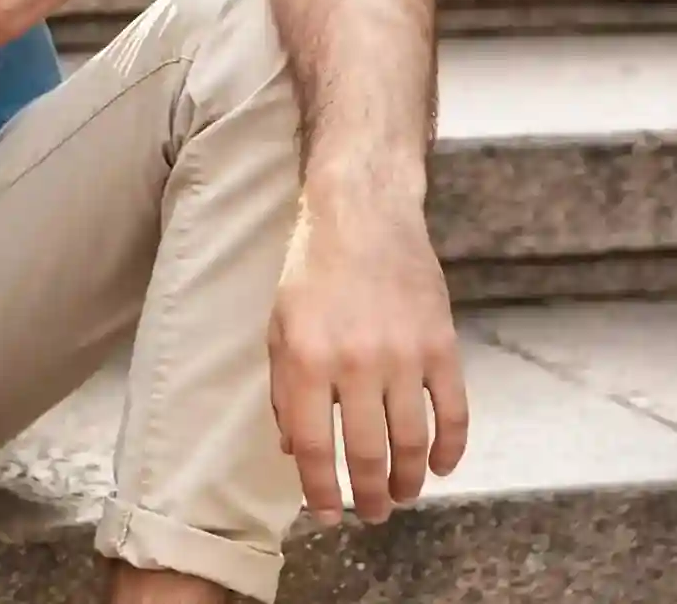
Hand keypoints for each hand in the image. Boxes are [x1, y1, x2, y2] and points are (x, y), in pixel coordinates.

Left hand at [269, 200, 467, 524]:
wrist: (362, 216)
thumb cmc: (310, 272)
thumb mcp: (278, 327)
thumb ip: (282, 390)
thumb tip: (294, 450)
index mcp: (305, 360)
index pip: (313, 447)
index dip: (319, 490)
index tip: (325, 514)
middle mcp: (355, 363)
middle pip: (365, 454)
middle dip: (368, 495)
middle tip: (371, 513)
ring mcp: (404, 356)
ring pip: (413, 442)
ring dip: (409, 481)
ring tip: (402, 496)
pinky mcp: (443, 346)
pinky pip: (454, 412)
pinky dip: (452, 448)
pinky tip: (442, 468)